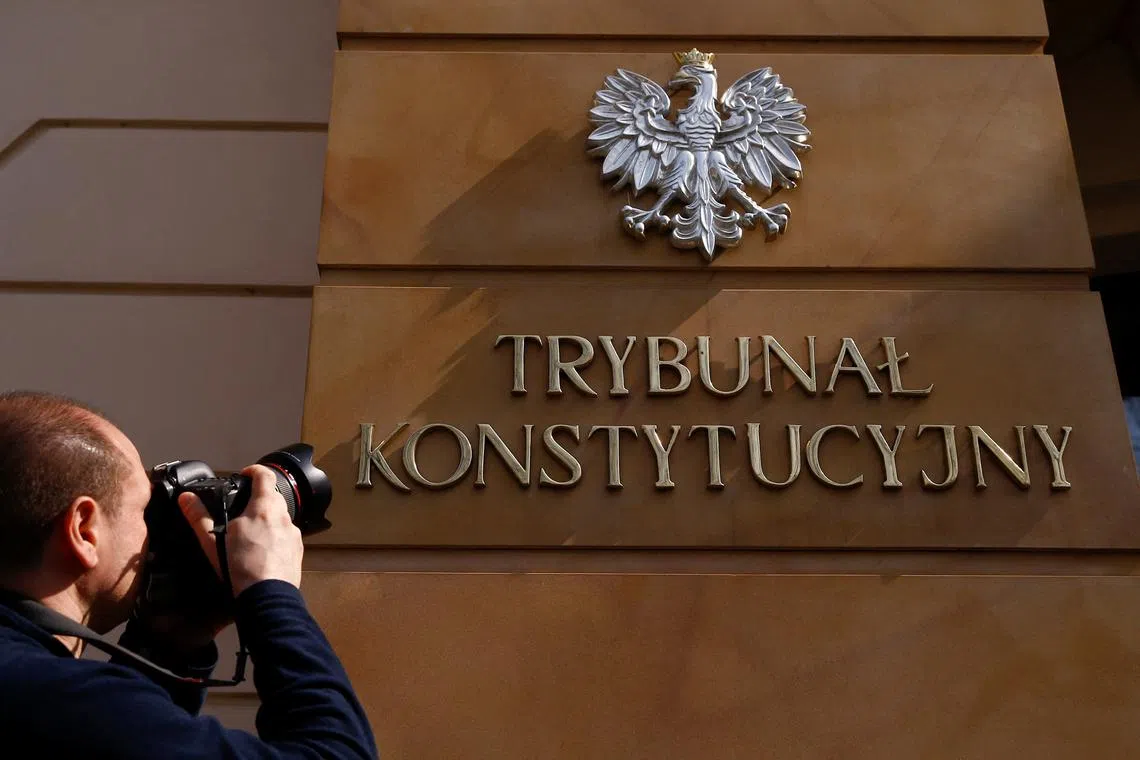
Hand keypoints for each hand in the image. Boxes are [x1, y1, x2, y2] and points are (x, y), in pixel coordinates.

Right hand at [178, 464, 304, 596]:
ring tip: (250, 531)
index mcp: (264, 508)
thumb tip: (186, 498)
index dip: (254, 470)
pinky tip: (262, 550)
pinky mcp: (298, 550)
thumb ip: (198, 516)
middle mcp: (283, 517)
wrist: (267, 596)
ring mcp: (293, 534)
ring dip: (268, 518)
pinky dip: (276, 536)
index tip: (246, 474)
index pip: (265, 476)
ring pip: (281, 517)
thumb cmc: (240, 567)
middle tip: (243, 506)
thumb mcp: (212, 541)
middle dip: (259, 496)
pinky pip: (286, 535)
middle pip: (274, 496)